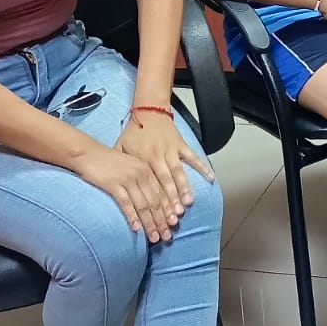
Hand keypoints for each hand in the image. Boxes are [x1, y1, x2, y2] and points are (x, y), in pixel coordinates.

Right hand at [75, 144, 178, 241]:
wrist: (88, 153)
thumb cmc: (109, 162)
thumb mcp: (131, 167)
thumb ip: (143, 180)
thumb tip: (152, 201)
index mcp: (148, 169)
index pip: (163, 193)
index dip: (169, 210)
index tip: (174, 224)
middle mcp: (141, 173)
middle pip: (156, 201)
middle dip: (163, 221)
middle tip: (167, 237)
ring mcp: (128, 179)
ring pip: (143, 204)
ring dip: (150, 223)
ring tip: (154, 237)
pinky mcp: (113, 184)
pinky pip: (126, 203)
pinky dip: (132, 217)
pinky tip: (136, 229)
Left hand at [116, 107, 216, 229]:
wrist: (148, 110)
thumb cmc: (133, 132)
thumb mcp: (121, 147)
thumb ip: (120, 165)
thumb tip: (116, 187)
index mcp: (142, 160)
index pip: (150, 184)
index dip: (155, 200)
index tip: (160, 215)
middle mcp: (158, 156)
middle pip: (165, 181)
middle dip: (171, 199)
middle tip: (176, 215)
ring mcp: (171, 150)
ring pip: (179, 172)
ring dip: (184, 187)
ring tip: (189, 203)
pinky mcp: (181, 144)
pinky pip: (193, 157)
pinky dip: (202, 167)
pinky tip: (210, 178)